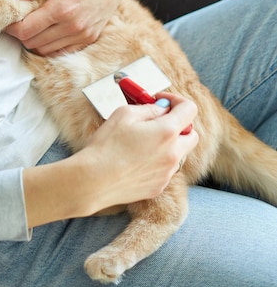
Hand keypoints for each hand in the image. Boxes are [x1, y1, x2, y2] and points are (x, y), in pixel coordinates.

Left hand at [5, 0, 130, 54]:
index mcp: (62, 8)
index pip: (25, 30)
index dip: (11, 27)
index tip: (8, 19)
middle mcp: (73, 26)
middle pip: (32, 42)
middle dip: (20, 33)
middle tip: (19, 19)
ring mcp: (82, 35)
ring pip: (44, 50)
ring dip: (34, 40)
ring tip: (34, 23)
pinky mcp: (88, 39)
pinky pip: (60, 52)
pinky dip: (49, 46)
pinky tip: (48, 31)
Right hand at [23, 94, 198, 227]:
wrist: (93, 181)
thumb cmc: (106, 146)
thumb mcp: (124, 114)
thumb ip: (149, 109)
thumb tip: (161, 109)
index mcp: (167, 131)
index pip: (189, 109)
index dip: (177, 100)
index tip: (162, 101)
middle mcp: (173, 153)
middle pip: (192, 134)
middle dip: (179, 124)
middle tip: (159, 121)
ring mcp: (167, 172)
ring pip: (180, 153)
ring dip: (169, 144)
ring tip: (144, 141)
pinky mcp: (159, 186)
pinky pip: (166, 169)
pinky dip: (158, 160)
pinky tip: (137, 159)